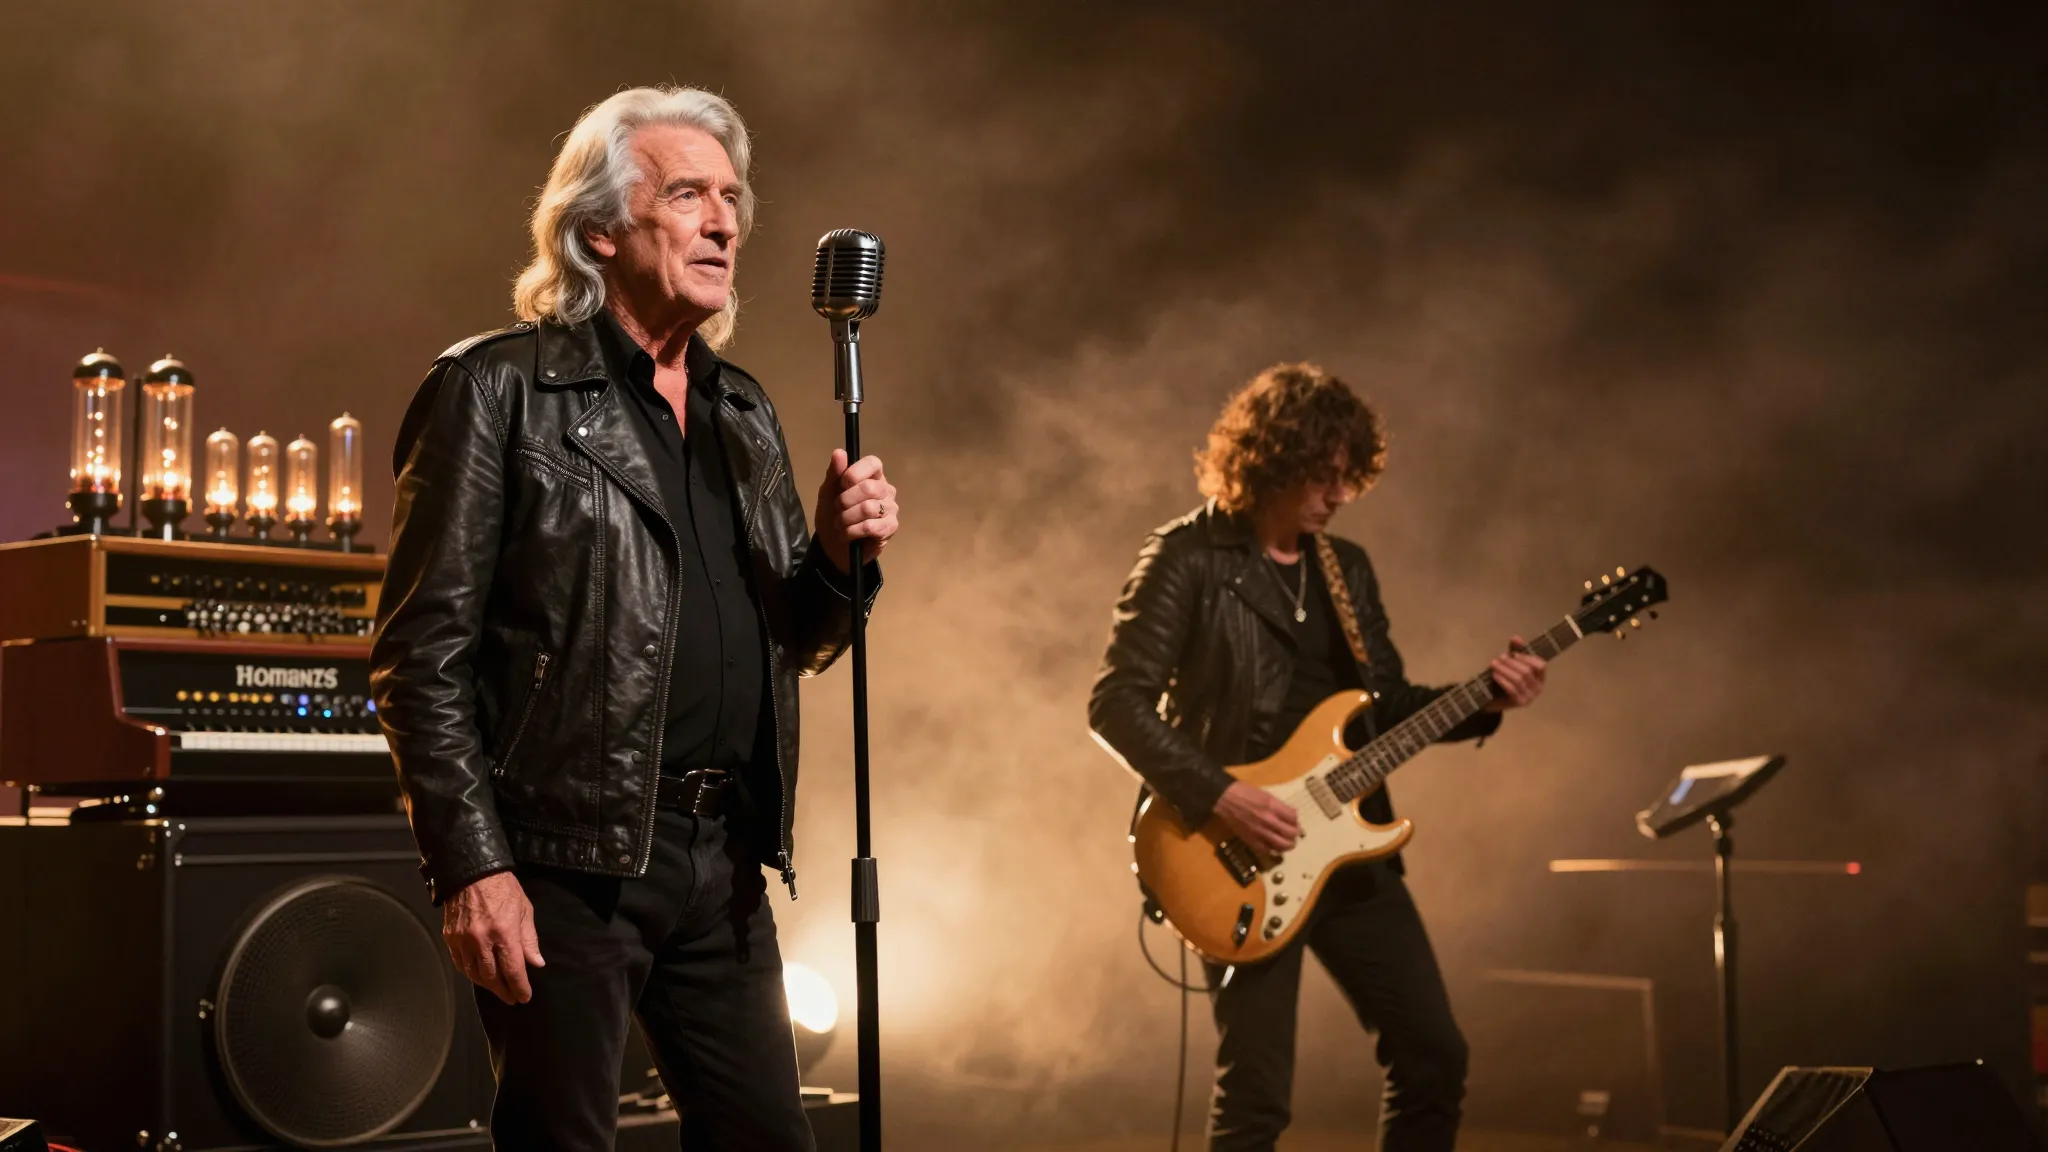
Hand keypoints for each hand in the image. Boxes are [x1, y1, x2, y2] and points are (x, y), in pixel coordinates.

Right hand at [443, 870, 543, 1004]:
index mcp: (504, 932)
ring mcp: (463, 940)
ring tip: (498, 988)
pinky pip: (460, 964)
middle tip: (512, 998)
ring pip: (474, 974)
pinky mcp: (450, 938)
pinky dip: (471, 973)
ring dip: (487, 985)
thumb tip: (536, 963)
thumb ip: (529, 939)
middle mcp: (482, 940)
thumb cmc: (503, 888)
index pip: (513, 969)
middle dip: (504, 991)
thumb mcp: (525, 909)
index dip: (519, 987)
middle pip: (492, 977)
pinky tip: (479, 975)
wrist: (472, 872)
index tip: (524, 997)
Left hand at [815, 450, 898, 571]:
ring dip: (846, 519)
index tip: (842, 485)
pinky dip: (852, 532)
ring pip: (868, 508)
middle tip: (838, 509)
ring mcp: (891, 509)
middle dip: (845, 501)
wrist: (833, 545)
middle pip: (868, 488)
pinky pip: (870, 526)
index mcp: (872, 476)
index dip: (855, 473)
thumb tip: (839, 452)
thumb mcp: (828, 492)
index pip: (873, 463)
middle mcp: (886, 490)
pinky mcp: (891, 528)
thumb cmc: (833, 515)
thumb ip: (834, 473)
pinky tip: (848, 535)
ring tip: (840, 525)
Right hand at [1212, 781, 1300, 856]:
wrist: (1225, 799)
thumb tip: (1291, 815)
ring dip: (1287, 844)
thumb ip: (1279, 806)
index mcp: (1272, 806)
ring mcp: (1260, 832)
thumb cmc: (1245, 793)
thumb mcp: (1265, 794)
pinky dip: (1273, 849)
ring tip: (1286, 841)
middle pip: (1291, 833)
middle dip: (1294, 833)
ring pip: (1283, 845)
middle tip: (1292, 833)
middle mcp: (1268, 821)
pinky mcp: (1251, 840)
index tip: (1293, 821)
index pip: (1294, 818)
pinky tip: (1273, 846)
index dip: (1295, 820)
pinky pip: (1268, 851)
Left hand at [1485, 635, 1546, 711]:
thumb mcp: (1511, 664)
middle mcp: (1538, 688)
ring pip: (1519, 679)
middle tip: (1500, 657)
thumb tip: (1515, 637)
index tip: (1514, 653)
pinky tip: (1495, 674)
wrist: (1494, 700)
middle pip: (1527, 671)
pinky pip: (1512, 689)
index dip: (1527, 658)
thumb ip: (1515, 650)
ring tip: (1494, 664)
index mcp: (1540, 677)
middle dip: (1512, 662)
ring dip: (1505, 669)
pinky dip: (1503, 680)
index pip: (1541, 665)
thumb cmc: (1506, 679)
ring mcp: (1530, 697)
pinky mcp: (1519, 703)